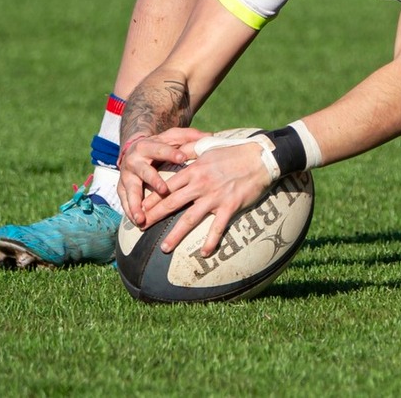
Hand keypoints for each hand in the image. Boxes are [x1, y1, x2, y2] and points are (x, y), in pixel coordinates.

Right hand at [118, 126, 199, 226]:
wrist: (133, 148)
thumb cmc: (159, 145)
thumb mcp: (172, 137)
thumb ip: (189, 136)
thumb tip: (209, 136)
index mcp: (148, 146)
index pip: (160, 149)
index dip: (171, 153)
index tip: (182, 157)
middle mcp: (134, 160)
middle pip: (144, 171)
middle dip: (153, 180)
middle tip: (164, 190)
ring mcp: (127, 175)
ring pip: (131, 190)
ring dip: (136, 204)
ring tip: (142, 217)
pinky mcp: (122, 188)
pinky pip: (125, 201)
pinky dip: (130, 212)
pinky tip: (137, 222)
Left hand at [139, 137, 276, 255]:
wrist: (261, 158)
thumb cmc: (234, 151)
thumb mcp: (208, 146)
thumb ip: (189, 149)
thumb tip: (173, 150)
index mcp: (194, 170)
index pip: (167, 186)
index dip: (151, 198)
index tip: (139, 208)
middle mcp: (200, 185)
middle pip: (172, 203)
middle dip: (154, 216)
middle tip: (140, 228)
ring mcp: (214, 197)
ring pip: (190, 219)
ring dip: (175, 235)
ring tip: (164, 248)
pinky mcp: (229, 206)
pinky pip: (217, 227)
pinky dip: (210, 241)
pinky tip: (204, 253)